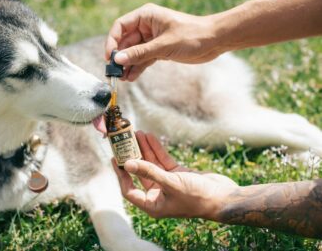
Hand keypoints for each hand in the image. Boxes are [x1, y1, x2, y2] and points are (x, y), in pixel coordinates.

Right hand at [105, 3, 220, 80]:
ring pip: (133, 52)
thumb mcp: (163, 45)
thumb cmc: (192, 35)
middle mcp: (146, 26)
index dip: (112, 41)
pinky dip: (137, 68)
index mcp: (146, 16)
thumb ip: (140, 53)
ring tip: (122, 78)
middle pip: (125, 41)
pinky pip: (143, 59)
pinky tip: (131, 77)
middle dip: (119, 57)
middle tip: (113, 72)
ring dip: (127, 65)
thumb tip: (118, 60)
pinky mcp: (159, 50)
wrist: (214, 41)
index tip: (109, 57)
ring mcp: (152, 39)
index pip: (121, 26)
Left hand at [112, 131, 237, 219]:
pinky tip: (150, 137)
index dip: (121, 175)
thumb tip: (128, 164)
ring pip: (151, 164)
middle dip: (132, 156)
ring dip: (144, 149)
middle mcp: (158, 195)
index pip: (129, 190)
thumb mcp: (171, 183)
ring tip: (137, 133)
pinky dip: (157, 149)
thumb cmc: (197, 197)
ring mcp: (167, 184)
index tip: (115, 159)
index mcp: (153, 205)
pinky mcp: (177, 175)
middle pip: (139, 173)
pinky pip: (163, 160)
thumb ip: (149, 172)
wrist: (224, 197)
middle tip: (124, 141)